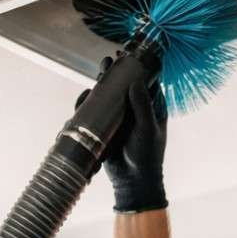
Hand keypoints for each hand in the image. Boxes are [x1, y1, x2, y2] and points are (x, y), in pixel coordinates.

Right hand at [75, 55, 167, 212]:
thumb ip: (143, 105)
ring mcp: (118, 117)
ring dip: (101, 84)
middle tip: (107, 64)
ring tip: (98, 76)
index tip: (127, 55)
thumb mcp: (148, 128)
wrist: (132, 181)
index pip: (144, 80)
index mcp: (150, 106)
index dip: (136, 66)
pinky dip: (88, 103)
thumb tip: (136, 82)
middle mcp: (133, 109)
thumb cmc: (146, 155)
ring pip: (107, 95)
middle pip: (122, 84)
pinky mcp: (104, 127)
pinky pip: (94, 111)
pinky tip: (86, 97)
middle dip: (114, 73)